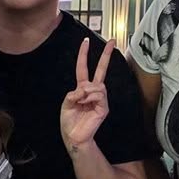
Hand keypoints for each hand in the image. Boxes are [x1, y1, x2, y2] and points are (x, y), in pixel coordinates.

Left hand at [58, 36, 111, 151]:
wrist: (74, 136)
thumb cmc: (69, 122)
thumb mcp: (66, 104)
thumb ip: (73, 94)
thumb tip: (83, 89)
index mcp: (81, 89)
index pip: (83, 68)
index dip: (84, 55)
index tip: (86, 42)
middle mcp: (92, 92)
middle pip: (101, 70)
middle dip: (106, 55)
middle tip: (112, 42)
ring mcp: (100, 99)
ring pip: (98, 85)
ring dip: (87, 91)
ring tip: (80, 100)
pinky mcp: (103, 107)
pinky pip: (99, 95)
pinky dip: (90, 97)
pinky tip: (85, 103)